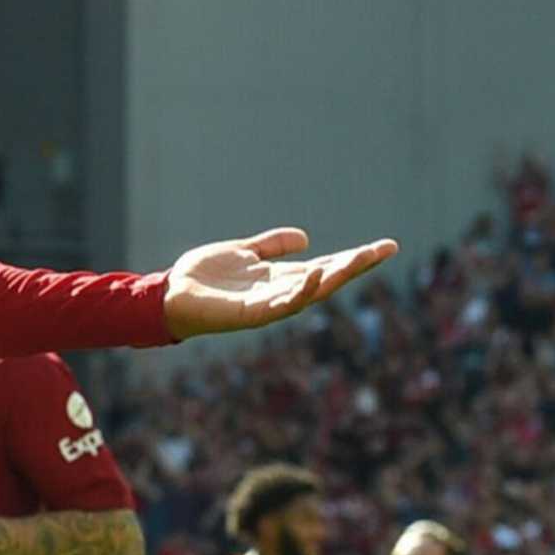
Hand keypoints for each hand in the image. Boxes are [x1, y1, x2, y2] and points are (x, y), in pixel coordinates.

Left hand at [162, 230, 395, 338]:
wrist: (168, 296)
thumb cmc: (202, 277)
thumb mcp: (243, 252)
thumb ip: (272, 246)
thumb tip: (306, 238)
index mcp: (280, 277)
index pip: (327, 266)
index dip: (355, 258)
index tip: (385, 246)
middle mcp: (279, 292)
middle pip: (327, 279)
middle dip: (356, 266)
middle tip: (385, 249)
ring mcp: (267, 305)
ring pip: (311, 292)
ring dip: (336, 276)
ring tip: (361, 258)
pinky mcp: (249, 315)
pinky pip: (280, 306)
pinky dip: (298, 293)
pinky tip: (314, 275)